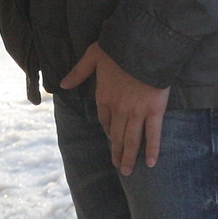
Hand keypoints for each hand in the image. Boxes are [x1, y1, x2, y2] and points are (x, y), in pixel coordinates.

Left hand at [61, 41, 168, 174]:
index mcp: (103, 96)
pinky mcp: (155, 111)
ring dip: (129, 157)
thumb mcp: (91, 57)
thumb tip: (62, 84)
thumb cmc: (117, 48)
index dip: (107, 130)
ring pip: (131, 139)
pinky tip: (151, 163)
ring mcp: (137, 112)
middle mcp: (119, 109)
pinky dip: (152, 150)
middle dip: (116, 151)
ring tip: (127, 170)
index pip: (104, 119)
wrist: (143, 47)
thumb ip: (77, 72)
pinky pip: (153, 135)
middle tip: (118, 166)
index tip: (110, 138)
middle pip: (116, 135)